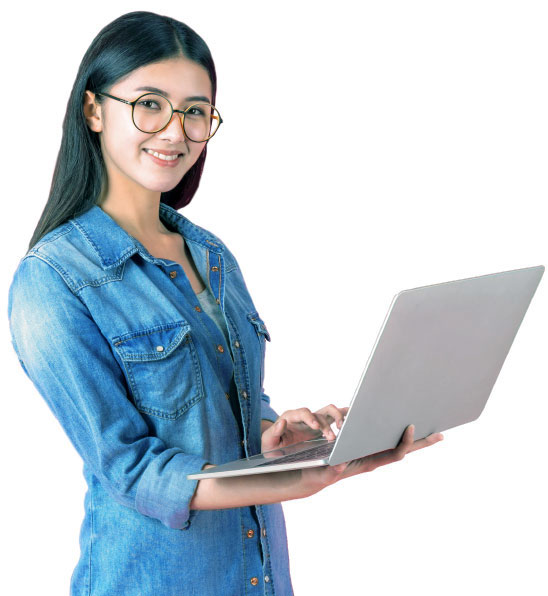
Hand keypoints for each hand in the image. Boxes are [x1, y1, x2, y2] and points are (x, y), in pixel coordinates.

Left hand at [261, 404, 348, 452]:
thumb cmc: (271, 446)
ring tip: (343, 429)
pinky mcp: (320, 426)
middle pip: (320, 411)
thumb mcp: (268, 442)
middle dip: (328, 422)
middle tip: (332, 436)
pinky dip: (343, 416)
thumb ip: (274, 432)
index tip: (316, 427)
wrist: (275, 449)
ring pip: (329, 411)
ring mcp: (313, 420)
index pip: (303, 413)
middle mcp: (304, 417)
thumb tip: (282, 421)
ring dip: (338, 418)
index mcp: (291, 417)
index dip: (311, 418)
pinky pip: (333, 417)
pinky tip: (352, 419)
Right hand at [298, 424, 443, 496]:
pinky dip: (396, 435)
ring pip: (396, 446)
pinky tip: (400, 427)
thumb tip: (337, 467)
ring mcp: (370, 456)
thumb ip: (329, 472)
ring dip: (412, 440)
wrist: (312, 479)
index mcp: (367, 463)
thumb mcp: (321, 473)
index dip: (405, 442)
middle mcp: (373, 459)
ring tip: (426, 429)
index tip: (411, 427)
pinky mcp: (364, 451)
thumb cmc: (317, 475)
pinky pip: (385, 443)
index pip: (393, 454)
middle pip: (402, 450)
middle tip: (440, 435)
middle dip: (421, 443)